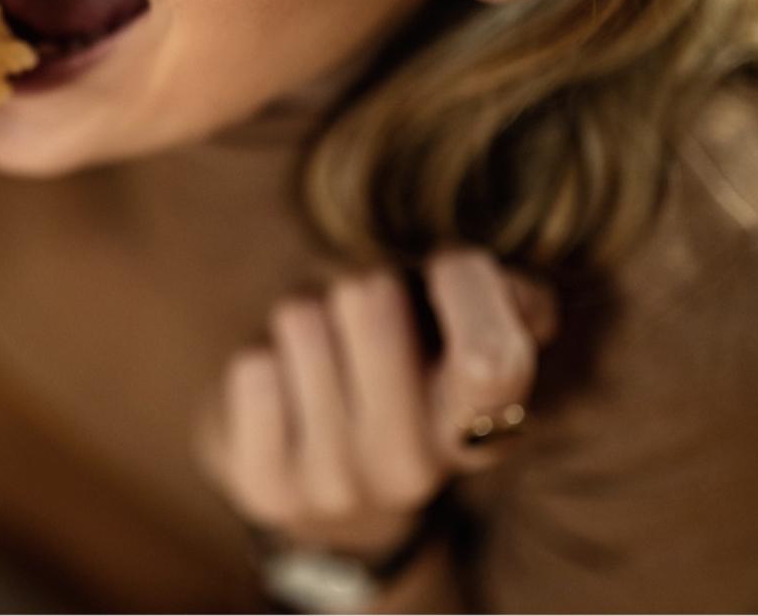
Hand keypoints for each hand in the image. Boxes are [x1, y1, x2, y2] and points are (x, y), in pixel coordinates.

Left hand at [199, 248, 555, 560]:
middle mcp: (414, 470)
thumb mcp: (463, 342)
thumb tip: (503, 288)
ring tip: (322, 356)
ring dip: (304, 315)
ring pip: (300, 320)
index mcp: (483, 431)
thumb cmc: (405, 379)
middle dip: (361, 283)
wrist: (330, 492)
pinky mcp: (268, 486)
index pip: (490, 359)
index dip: (466, 288)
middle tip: (364, 316)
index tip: (446, 266)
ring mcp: (338, 485)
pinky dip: (262, 356)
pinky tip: (285, 390)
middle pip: (368, 297)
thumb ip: (503, 302)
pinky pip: (254, 369)